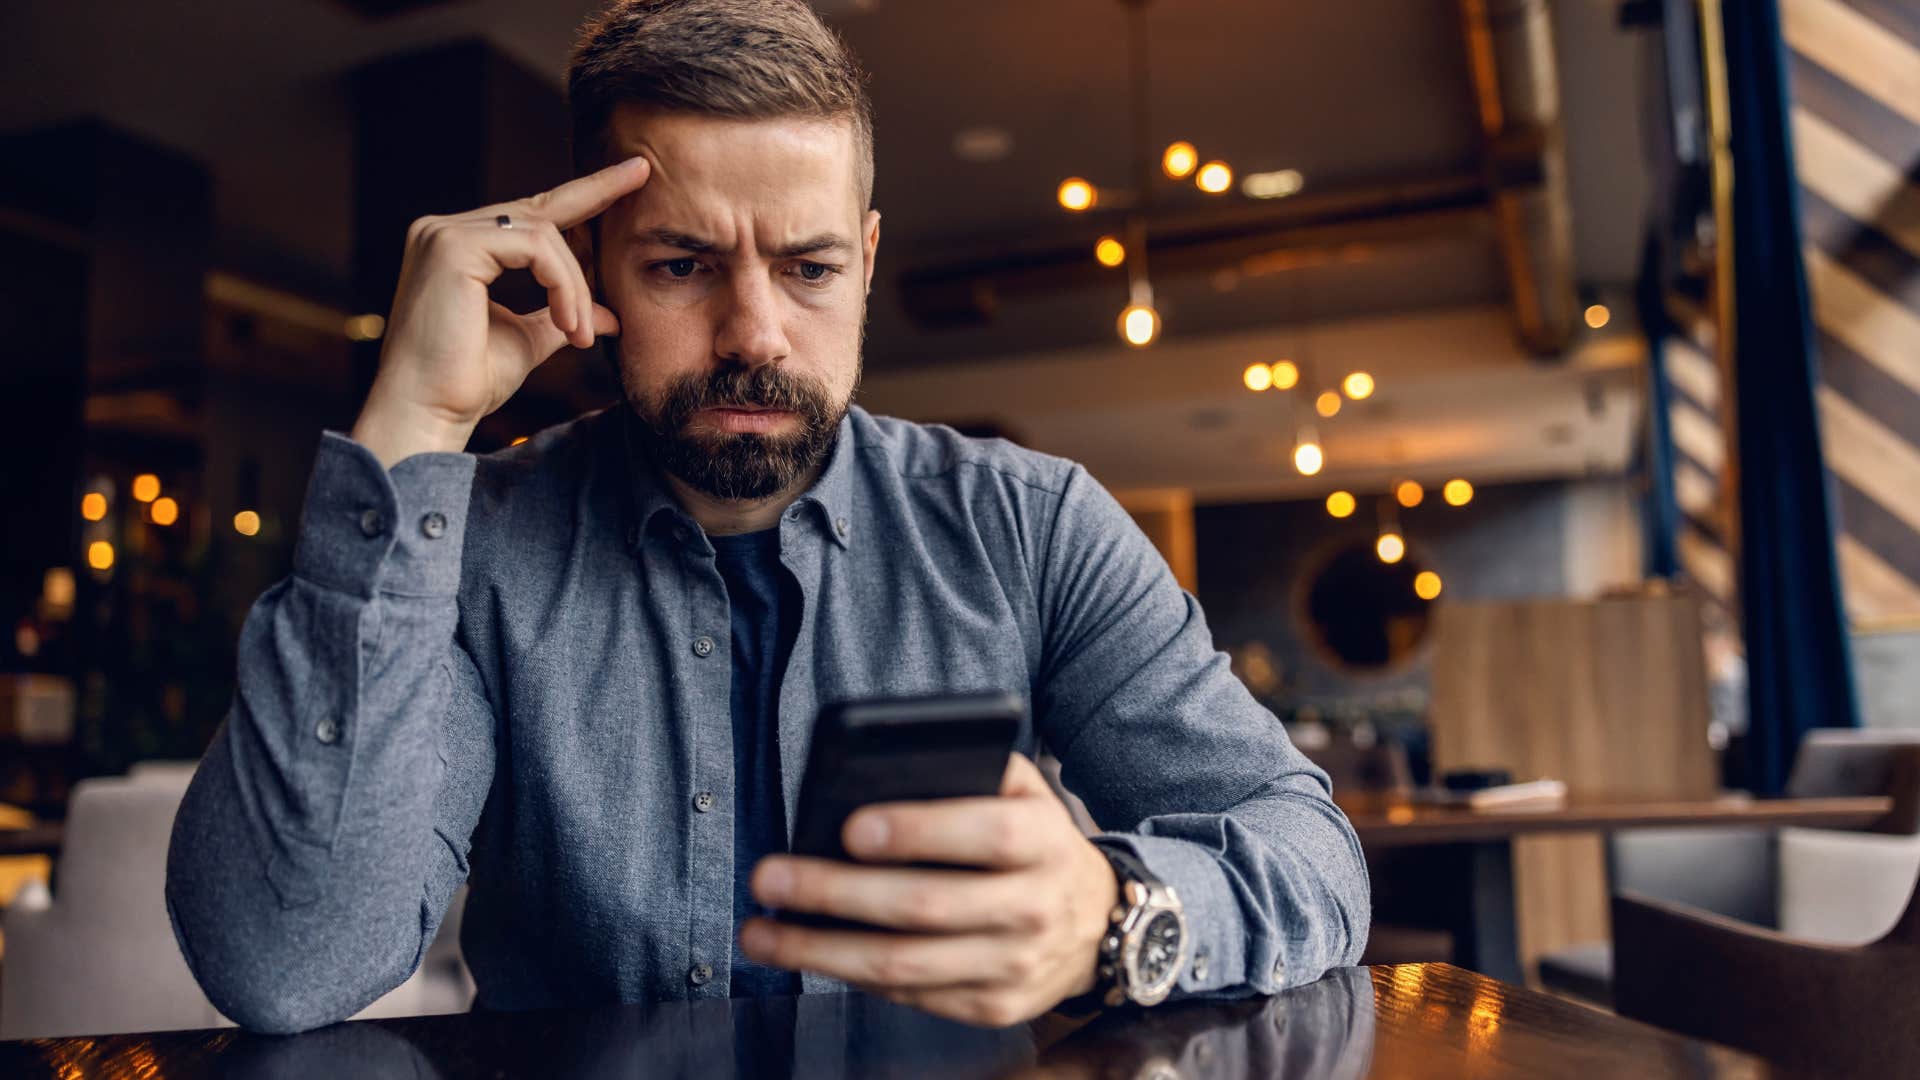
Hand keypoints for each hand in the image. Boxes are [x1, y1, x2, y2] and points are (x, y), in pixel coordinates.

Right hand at [349, 155, 651, 465]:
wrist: (428, 413)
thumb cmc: (467, 383)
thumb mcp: (527, 341)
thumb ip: (560, 316)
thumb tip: (609, 315)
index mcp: (459, 247)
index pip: (530, 213)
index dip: (583, 194)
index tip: (631, 174)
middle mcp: (445, 230)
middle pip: (541, 211)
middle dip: (598, 194)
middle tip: (644, 172)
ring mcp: (444, 233)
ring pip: (544, 234)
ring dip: (575, 286)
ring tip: (580, 333)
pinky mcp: (452, 246)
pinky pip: (536, 248)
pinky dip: (563, 286)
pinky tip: (567, 323)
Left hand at [740, 754, 1119, 1027]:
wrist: (1098, 924)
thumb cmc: (1036, 843)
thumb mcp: (1026, 794)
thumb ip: (973, 770)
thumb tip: (885, 768)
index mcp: (1045, 842)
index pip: (987, 835)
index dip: (919, 831)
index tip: (851, 828)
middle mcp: (1034, 908)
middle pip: (926, 906)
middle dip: (836, 894)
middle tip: (771, 879)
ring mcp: (1015, 966)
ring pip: (905, 965)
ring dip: (822, 951)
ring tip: (762, 933)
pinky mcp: (993, 1007)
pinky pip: (911, 995)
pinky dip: (852, 976)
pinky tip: (811, 954)